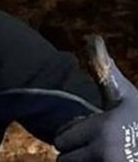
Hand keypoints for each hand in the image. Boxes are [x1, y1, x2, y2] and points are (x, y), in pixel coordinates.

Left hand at [55, 36, 137, 161]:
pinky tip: (108, 160)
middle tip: (100, 147)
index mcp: (104, 129)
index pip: (60, 140)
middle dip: (77, 153)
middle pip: (64, 159)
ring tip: (104, 156)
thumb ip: (104, 71)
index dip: (73, 137)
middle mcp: (106, 153)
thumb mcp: (125, 96)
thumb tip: (93, 37)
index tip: (94, 133)